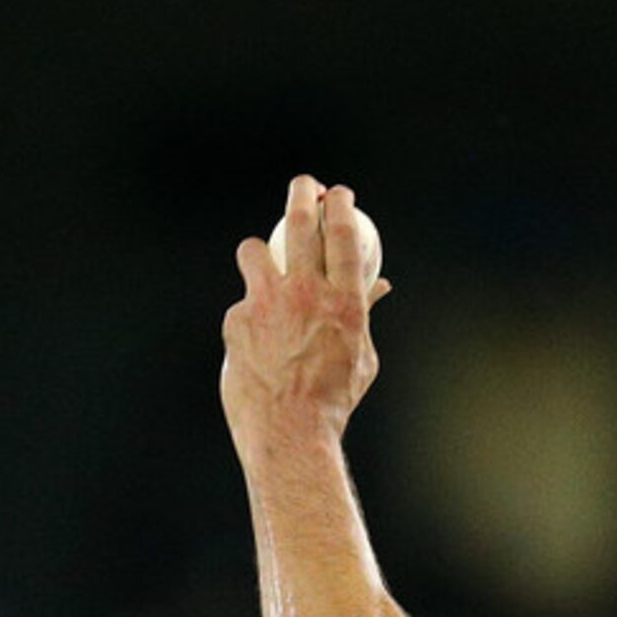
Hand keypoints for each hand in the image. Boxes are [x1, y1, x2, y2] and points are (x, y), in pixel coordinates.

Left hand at [221, 176, 392, 445]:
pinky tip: (258, 343)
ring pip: (253, 251)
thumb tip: (380, 285)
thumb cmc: (334, 398)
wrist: (290, 430)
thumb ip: (364, 313)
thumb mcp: (362, 356)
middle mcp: (305, 294)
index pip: (342, 236)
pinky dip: (252, 316)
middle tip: (304, 185)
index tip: (339, 195)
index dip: (340, 206)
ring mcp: (266, 303)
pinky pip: (244, 306)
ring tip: (260, 259)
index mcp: (343, 302)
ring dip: (257, 249)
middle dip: (302, 194)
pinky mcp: (236, 320)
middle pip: (298, 224)